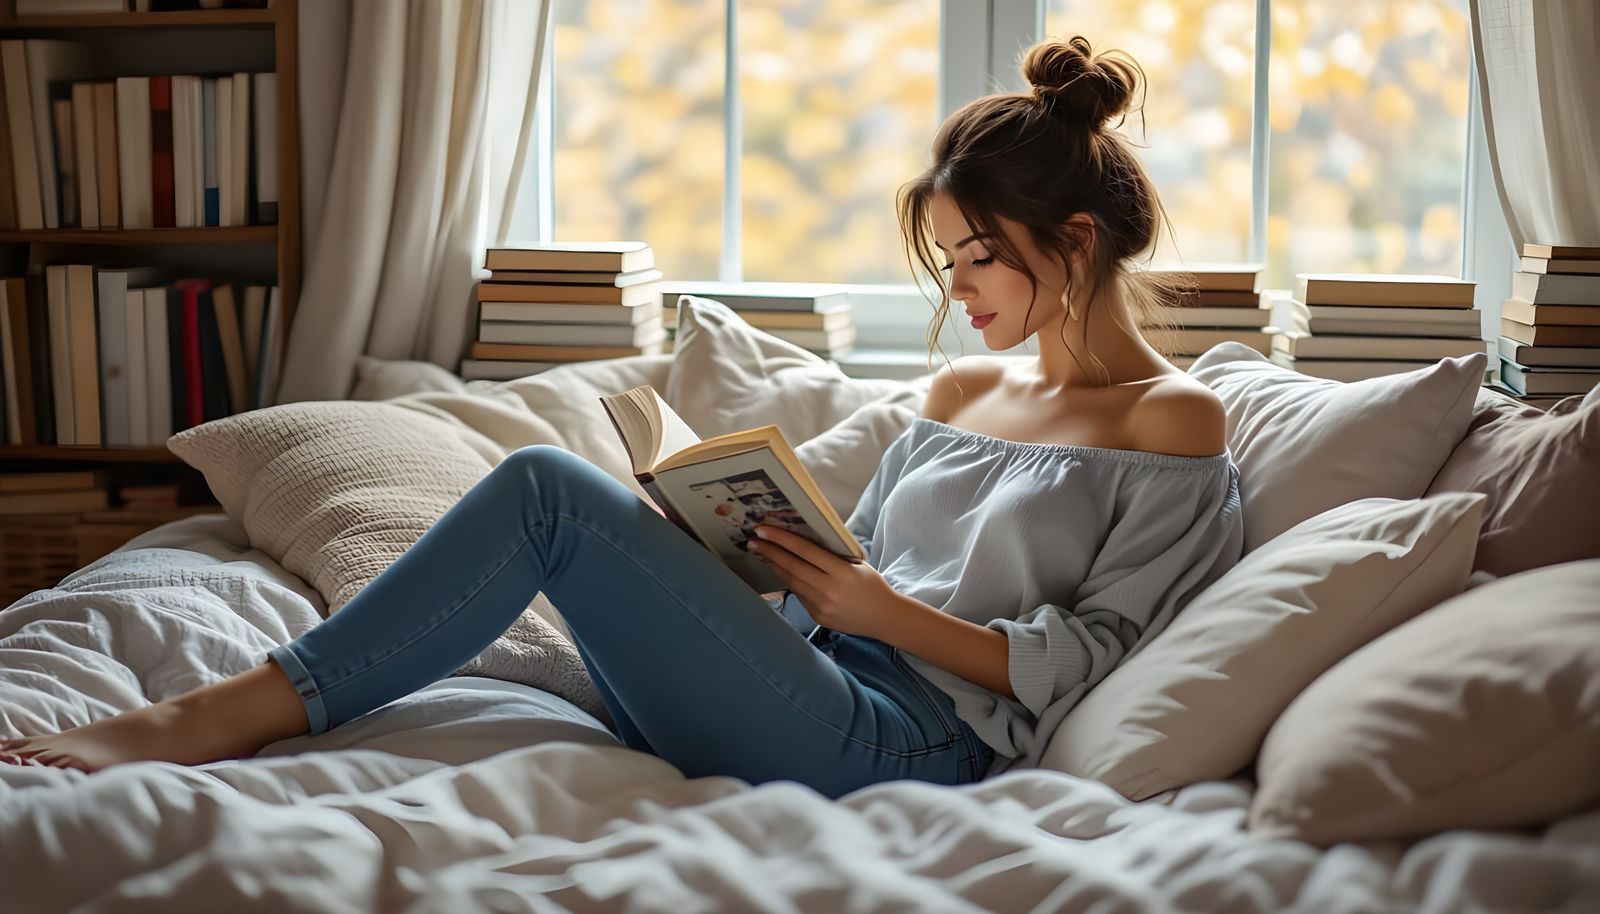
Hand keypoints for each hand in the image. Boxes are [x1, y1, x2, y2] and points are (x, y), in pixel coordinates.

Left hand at [747, 525, 907, 639]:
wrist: (884, 618)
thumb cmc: (872, 585)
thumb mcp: (857, 564)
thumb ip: (833, 554)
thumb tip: (804, 541)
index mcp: (842, 572)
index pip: (805, 551)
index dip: (781, 539)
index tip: (763, 529)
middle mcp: (829, 589)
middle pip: (792, 567)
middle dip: (769, 551)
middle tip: (753, 540)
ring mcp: (821, 606)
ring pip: (791, 582)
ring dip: (774, 566)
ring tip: (761, 553)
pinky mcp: (818, 617)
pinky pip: (799, 595)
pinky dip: (788, 581)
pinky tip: (780, 571)